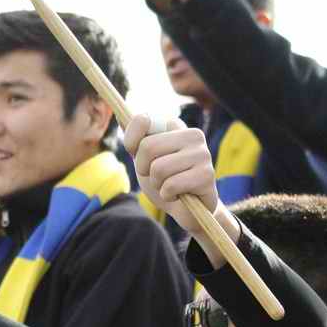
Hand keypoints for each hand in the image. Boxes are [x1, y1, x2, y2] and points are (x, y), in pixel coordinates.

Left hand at [124, 115, 226, 235]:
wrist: (187, 211)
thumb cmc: (164, 182)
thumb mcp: (144, 159)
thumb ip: (135, 139)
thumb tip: (120, 115)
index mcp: (176, 126)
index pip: (142, 120)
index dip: (131, 143)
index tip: (138, 156)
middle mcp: (192, 134)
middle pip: (148, 147)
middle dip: (144, 169)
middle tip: (156, 177)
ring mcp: (202, 153)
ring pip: (158, 169)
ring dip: (157, 185)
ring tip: (168, 186)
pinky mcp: (207, 175)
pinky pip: (171, 186)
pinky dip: (167, 196)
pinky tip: (179, 195)